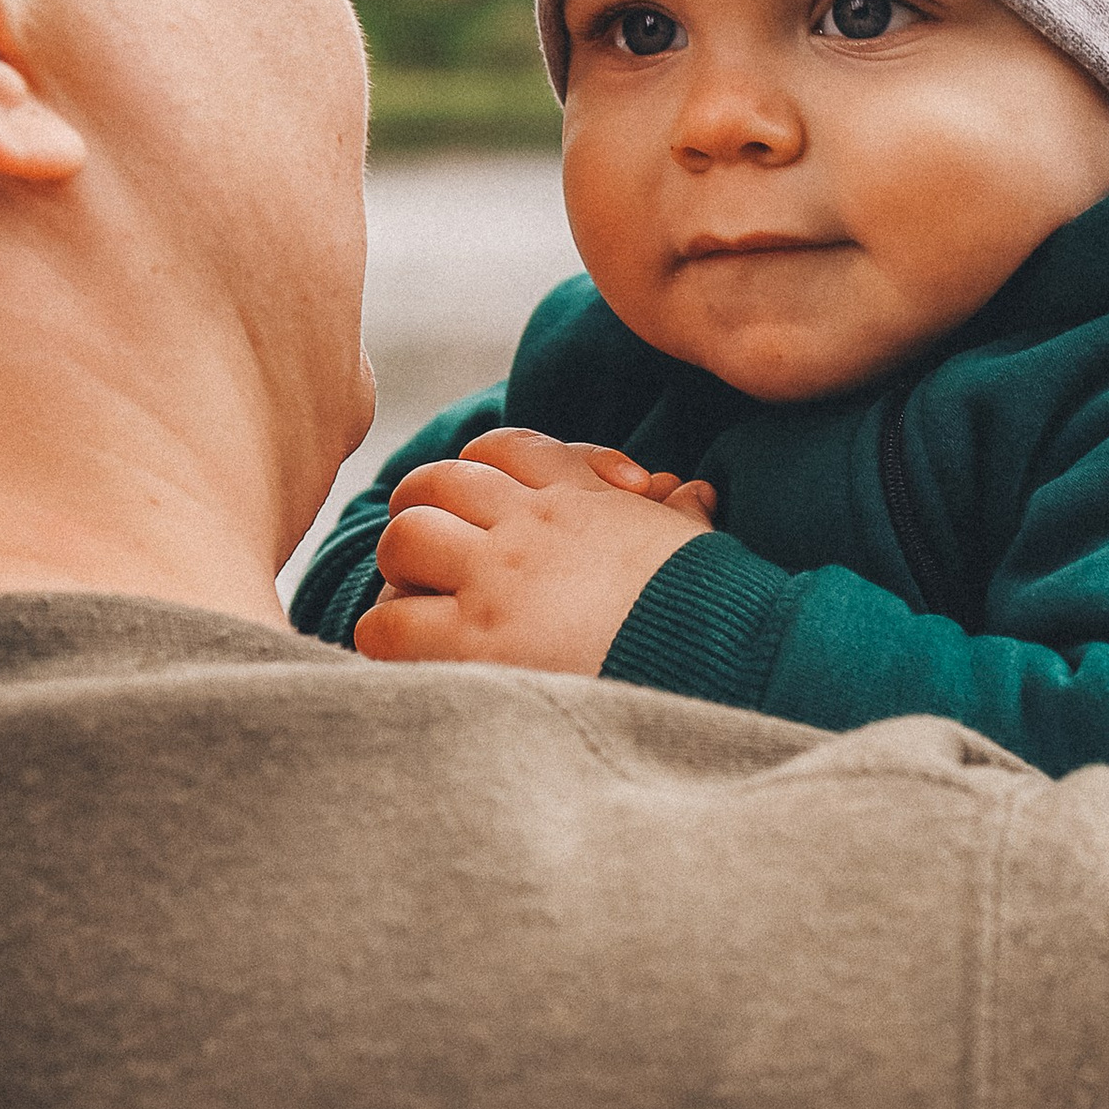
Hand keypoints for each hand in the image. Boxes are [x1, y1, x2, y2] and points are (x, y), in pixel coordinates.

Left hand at [354, 428, 716, 676]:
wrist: (720, 659)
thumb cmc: (714, 609)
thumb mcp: (696, 542)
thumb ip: (680, 515)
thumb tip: (690, 490)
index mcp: (578, 499)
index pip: (503, 449)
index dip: (485, 473)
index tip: (496, 515)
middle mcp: (528, 528)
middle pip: (434, 483)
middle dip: (425, 513)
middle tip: (434, 556)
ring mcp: (496, 580)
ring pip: (403, 539)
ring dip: (404, 572)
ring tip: (421, 607)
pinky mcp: (475, 641)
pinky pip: (388, 624)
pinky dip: (388, 638)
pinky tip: (412, 657)